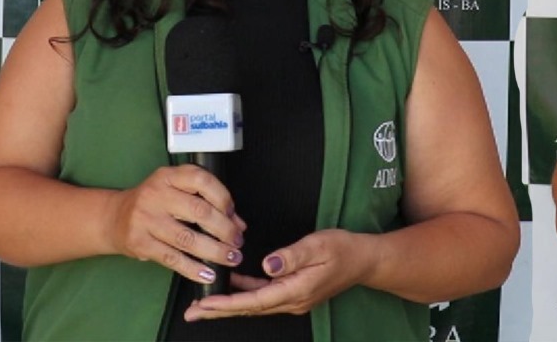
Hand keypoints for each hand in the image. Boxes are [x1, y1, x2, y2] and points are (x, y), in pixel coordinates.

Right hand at [105, 164, 245, 285]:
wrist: (114, 218)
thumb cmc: (155, 203)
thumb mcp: (177, 192)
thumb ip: (208, 203)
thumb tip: (239, 224)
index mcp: (169, 176)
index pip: (202, 180)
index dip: (223, 198)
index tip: (234, 215)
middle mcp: (156, 195)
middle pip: (199, 211)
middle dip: (225, 229)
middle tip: (238, 242)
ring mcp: (145, 219)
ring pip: (187, 238)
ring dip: (214, 251)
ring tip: (231, 258)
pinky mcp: (139, 243)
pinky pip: (172, 258)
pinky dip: (193, 268)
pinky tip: (208, 273)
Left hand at [183, 228, 375, 319]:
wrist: (364, 260)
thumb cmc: (344, 250)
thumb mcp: (318, 245)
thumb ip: (292, 256)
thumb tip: (267, 264)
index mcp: (296, 290)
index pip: (254, 301)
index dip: (227, 303)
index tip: (204, 304)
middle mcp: (292, 301)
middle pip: (248, 309)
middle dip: (218, 310)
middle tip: (192, 312)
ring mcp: (292, 299)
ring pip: (253, 305)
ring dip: (228, 304)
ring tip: (203, 303)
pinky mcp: (293, 293)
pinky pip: (263, 296)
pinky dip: (244, 294)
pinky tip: (232, 286)